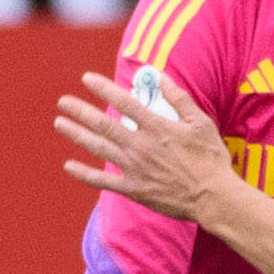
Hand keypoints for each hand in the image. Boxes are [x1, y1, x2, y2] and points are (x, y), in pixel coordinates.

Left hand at [58, 72, 241, 223]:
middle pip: (103, 124)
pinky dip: (84, 174)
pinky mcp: (133, 189)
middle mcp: (140, 145)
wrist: (213, 197)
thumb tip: (160, 77)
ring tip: (60, 123)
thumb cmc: (210, 159)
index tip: (87, 79)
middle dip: (81, 111)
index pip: (123, 102)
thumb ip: (178, 98)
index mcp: (156, 127)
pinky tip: (69, 166)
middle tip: (63, 101)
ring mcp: (134, 168)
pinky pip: (103, 181)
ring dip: (77, 134)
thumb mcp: (200, 122)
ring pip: (99, 148)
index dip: (103, 88)